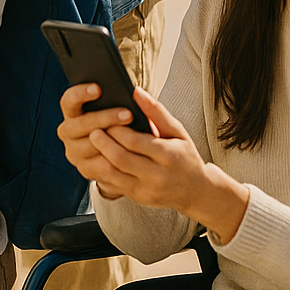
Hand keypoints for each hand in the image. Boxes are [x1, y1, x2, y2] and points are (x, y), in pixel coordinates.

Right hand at [57, 82, 142, 196]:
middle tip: (128, 114)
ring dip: (111, 141)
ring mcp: (74, 152)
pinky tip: (127, 155)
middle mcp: (68, 132)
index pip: (69, 100)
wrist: (120, 148)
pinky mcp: (84, 169)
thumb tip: (132, 91)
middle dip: (105, 118)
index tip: (98, 88)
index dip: (81, 93)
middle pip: (80, 124)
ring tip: (132, 136)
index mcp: (71, 111)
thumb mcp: (114, 105)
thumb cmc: (118, 119)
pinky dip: (112, 161)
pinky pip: (97, 167)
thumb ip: (117, 96)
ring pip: (89, 147)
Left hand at [61, 85, 249, 241]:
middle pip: (121, 159)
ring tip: (92, 143)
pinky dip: (103, 172)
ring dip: (99, 158)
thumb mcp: (177, 131)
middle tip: (93, 129)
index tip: (107, 117)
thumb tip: (135, 91)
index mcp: (168, 155)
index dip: (118, 129)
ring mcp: (146, 190)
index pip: (136, 142)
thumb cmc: (185, 155)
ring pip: (114, 175)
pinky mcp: (138, 198)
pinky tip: (98, 159)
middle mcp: (157, 176)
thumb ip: (156, 111)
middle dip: (104, 143)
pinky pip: (114, 185)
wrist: (196, 191)